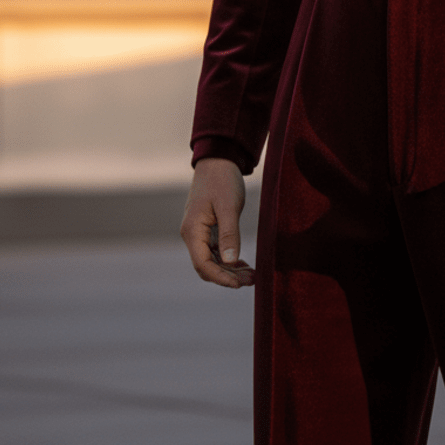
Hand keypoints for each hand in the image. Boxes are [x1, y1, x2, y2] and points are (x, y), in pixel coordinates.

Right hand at [180, 157, 255, 287]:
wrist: (218, 160)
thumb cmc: (222, 180)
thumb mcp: (228, 206)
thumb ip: (229, 234)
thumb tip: (230, 262)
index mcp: (192, 231)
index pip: (203, 265)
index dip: (221, 278)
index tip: (239, 284)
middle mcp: (192, 235)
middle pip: (207, 266)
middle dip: (228, 277)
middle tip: (252, 280)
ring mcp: (199, 233)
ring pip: (212, 261)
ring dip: (230, 270)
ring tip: (251, 275)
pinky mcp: (208, 229)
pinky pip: (216, 251)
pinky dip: (228, 260)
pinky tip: (243, 264)